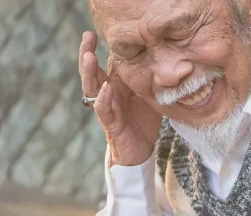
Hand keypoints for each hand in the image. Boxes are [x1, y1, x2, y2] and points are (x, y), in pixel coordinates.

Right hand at [79, 31, 160, 165]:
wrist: (140, 151)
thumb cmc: (143, 120)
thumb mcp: (148, 94)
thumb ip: (149, 78)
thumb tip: (163, 58)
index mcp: (115, 85)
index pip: (106, 63)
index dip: (102, 48)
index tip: (99, 30)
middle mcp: (107, 94)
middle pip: (93, 71)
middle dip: (87, 53)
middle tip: (87, 35)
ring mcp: (106, 108)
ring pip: (92, 87)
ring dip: (90, 72)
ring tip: (89, 56)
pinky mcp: (110, 124)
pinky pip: (102, 110)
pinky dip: (103, 99)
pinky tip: (105, 88)